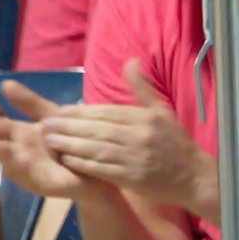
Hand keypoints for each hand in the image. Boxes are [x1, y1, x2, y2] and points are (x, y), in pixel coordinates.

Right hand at [0, 85, 80, 200]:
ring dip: (4, 154)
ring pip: (9, 163)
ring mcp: (28, 170)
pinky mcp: (44, 184)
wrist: (98, 164)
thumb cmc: (69, 138)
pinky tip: (22, 158)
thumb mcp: (51, 116)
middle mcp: (17, 154)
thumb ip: (29, 103)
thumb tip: (5, 83)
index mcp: (17, 136)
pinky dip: (25, 169)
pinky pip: (31, 178)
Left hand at [42, 62, 215, 208]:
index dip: (81, 112)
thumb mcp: (162, 111)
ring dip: (70, 145)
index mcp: (145, 118)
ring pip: (96, 149)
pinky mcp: (131, 178)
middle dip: (68, 127)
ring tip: (50, 141)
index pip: (107, 112)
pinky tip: (67, 160)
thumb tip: (131, 61)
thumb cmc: (174, 142)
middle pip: (97, 129)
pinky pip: (101, 169)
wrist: (192, 176)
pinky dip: (82, 164)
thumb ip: (142, 88)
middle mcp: (139, 136)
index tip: (60, 111)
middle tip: (46, 125)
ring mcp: (134, 158)